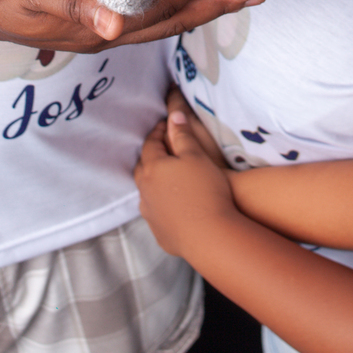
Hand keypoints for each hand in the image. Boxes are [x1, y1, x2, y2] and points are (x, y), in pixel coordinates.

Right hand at [0, 0, 263, 54]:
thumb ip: (76, 5)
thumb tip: (116, 29)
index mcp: (95, 27)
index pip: (159, 8)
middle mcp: (104, 30)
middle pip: (171, 20)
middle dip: (215, 3)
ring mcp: (98, 22)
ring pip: (161, 15)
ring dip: (200, 0)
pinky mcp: (91, 9)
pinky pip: (143, 6)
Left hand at [134, 95, 238, 259]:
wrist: (210, 236)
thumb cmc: (206, 190)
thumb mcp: (196, 156)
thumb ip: (182, 134)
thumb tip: (173, 116)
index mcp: (152, 169)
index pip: (150, 143)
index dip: (159, 131)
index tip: (167, 125)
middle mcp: (145, 191)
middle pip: (143, 167)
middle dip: (151, 155)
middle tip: (163, 148)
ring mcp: (150, 214)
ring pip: (146, 192)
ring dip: (154, 181)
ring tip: (168, 177)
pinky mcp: (159, 232)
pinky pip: (156, 213)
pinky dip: (162, 204)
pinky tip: (174, 205)